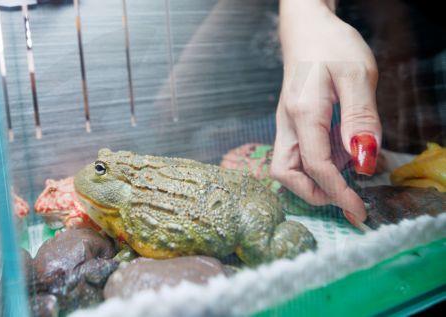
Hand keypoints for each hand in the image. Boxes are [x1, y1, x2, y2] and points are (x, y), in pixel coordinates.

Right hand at [270, 0, 381, 225]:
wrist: (307, 29)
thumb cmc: (332, 46)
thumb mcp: (357, 75)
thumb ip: (360, 118)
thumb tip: (363, 161)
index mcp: (303, 113)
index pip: (316, 167)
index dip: (339, 194)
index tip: (360, 212)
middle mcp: (287, 124)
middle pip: (286, 175)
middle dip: (315, 193)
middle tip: (347, 194)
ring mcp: (285, 125)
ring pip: (288, 168)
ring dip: (315, 179)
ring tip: (348, 164)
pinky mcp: (291, 124)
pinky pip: (298, 154)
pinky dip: (318, 164)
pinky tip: (341, 148)